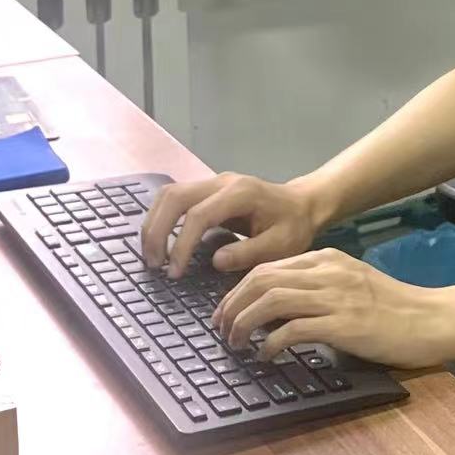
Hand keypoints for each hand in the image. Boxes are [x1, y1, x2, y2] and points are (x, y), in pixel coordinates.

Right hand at [140, 172, 326, 277]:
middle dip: (158, 230)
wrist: (302, 204)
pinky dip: (162, 219)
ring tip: (152, 256)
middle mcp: (221, 181)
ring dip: (154, 223)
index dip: (182, 244)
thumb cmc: (294, 226)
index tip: (174, 272)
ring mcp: (212, 182)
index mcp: (240, 193)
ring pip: (169, 194)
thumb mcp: (281, 245)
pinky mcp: (207, 190)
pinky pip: (175, 199)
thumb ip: (249, 253)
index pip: (198, 215)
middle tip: (154, 265)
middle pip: (174, 197)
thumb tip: (215, 262)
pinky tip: (160, 242)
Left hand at [212, 249, 454, 370]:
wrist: (432, 318)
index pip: (268, 266)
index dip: (238, 289)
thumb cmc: (393, 307)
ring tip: (236, 343)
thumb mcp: (351, 284)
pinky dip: (271, 342)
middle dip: (232, 304)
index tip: (226, 311)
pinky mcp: (344, 325)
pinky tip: (265, 355)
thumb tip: (277, 305)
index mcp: (326, 260)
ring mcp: (336, 297)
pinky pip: (294, 329)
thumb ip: (318, 287)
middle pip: (261, 279)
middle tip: (221, 328)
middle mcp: (327, 272)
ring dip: (244, 322)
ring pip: (271, 300)